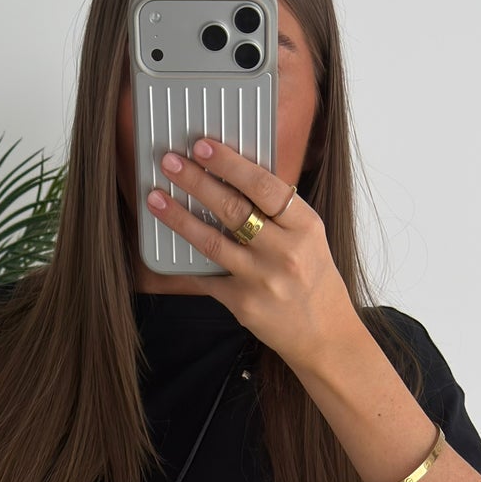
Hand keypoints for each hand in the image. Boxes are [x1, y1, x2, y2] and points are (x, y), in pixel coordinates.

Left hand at [145, 139, 364, 380]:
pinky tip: (168, 244)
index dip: (229, 163)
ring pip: (212, 241)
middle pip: (233, 208)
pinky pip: (208, 276)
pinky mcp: (243, 304)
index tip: (202, 146)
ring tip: (155, 197)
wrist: (325, 335)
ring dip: (179, 217)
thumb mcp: (308, 238)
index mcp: (304, 226)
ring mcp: (262, 280)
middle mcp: (285, 252)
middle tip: (170, 161)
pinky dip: (188, 260)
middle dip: (196, 181)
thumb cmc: (313, 280)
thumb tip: (235, 176)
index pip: (263, 185)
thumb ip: (279, 212)